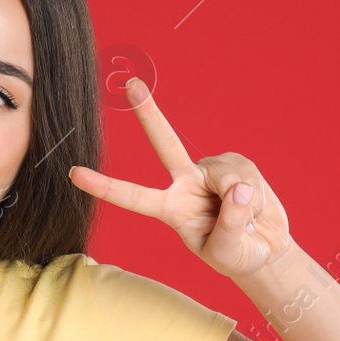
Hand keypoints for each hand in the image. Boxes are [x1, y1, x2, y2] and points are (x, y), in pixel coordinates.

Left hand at [68, 77, 290, 280]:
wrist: (264, 248)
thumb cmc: (236, 256)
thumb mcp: (227, 253)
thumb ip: (229, 225)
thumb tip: (238, 188)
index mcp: (170, 209)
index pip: (134, 197)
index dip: (105, 187)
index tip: (74, 174)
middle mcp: (185, 183)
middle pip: (165, 144)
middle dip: (149, 113)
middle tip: (132, 84)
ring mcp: (210, 171)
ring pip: (227, 175)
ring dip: (245, 202)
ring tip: (247, 220)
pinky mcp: (235, 164)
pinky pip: (248, 175)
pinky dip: (258, 196)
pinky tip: (256, 205)